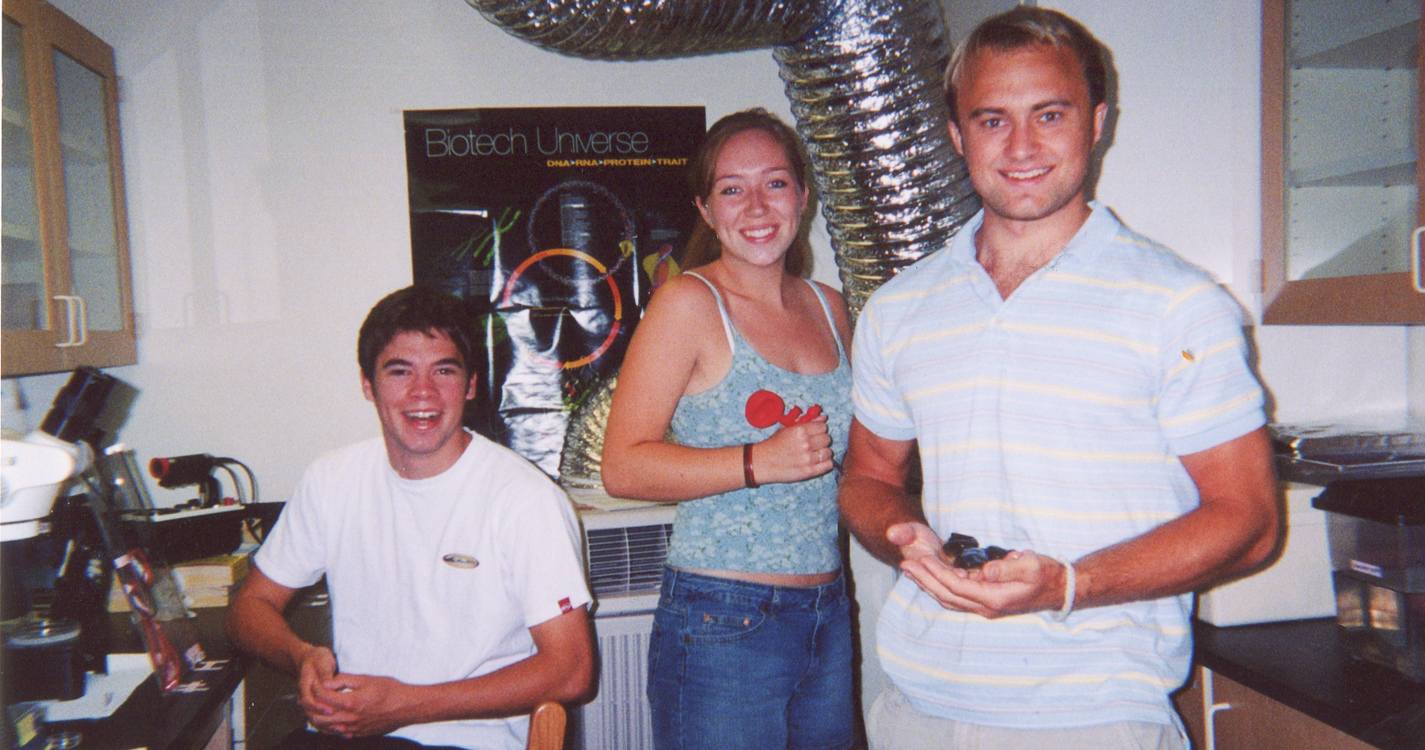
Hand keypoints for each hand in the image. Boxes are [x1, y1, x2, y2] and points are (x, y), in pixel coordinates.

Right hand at [295, 646, 341, 721]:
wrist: (309, 660)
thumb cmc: (318, 659)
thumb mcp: (323, 660)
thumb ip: (325, 673)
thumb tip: (328, 684)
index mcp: (305, 684)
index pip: (307, 700)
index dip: (318, 707)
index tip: (331, 709)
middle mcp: (304, 695)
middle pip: (309, 713)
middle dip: (324, 719)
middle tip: (339, 722)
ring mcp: (308, 700)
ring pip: (313, 717)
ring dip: (325, 724)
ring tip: (340, 728)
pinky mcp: (314, 704)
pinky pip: (317, 717)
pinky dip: (327, 724)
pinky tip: (339, 727)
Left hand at [307, 673, 413, 737]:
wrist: (407, 707)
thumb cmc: (390, 690)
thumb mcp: (367, 679)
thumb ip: (345, 680)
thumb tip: (328, 681)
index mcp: (351, 702)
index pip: (323, 697)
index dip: (315, 688)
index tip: (315, 682)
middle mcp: (350, 718)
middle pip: (320, 716)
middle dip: (311, 706)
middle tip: (309, 697)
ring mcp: (354, 729)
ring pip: (326, 728)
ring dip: (317, 719)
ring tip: (315, 709)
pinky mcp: (359, 734)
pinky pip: (337, 734)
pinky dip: (329, 727)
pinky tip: (330, 719)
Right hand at [752, 416, 833, 483]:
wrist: (763, 462)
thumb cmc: (774, 444)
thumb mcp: (787, 428)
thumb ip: (806, 421)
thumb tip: (823, 417)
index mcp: (800, 430)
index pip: (823, 427)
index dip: (820, 430)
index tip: (815, 433)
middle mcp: (805, 444)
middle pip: (827, 439)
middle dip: (822, 441)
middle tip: (815, 444)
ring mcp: (808, 458)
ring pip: (828, 452)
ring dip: (823, 452)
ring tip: (815, 454)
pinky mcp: (809, 471)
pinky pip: (828, 465)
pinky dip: (825, 463)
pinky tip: (818, 462)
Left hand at [892, 527, 1068, 618]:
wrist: (1060, 589)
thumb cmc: (1046, 574)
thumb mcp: (1030, 566)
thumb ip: (1006, 568)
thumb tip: (984, 571)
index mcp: (994, 599)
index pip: (956, 587)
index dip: (937, 573)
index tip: (920, 559)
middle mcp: (986, 607)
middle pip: (947, 596)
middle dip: (925, 581)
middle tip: (905, 565)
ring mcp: (986, 607)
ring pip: (950, 600)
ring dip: (930, 586)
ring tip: (913, 572)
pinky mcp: (987, 602)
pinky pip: (958, 598)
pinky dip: (942, 588)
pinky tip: (933, 578)